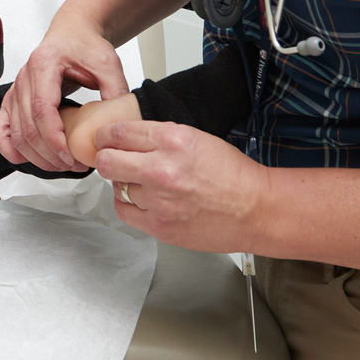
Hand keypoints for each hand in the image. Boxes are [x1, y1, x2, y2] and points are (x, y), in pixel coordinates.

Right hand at [0, 12, 129, 170]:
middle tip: (74, 166)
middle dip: (49, 154)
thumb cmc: (84, 45)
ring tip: (61, 165)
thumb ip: (115, 90)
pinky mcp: (11, 102)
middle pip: (27, 127)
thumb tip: (118, 123)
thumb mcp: (107, 63)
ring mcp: (14, 91)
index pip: (41, 109)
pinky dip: (9, 149)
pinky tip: (27, 158)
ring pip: (15, 134)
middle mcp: (23, 78)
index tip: (71, 156)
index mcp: (43, 64)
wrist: (71, 34)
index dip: (54, 138)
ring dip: (36, 157)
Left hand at [92, 120, 270, 251]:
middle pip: (106, 161)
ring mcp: (159, 201)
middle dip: (106, 158)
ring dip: (123, 182)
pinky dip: (128, 204)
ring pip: (115, 187)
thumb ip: (159, 137)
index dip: (106, 136)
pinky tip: (142, 199)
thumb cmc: (231, 175)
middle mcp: (162, 170)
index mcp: (173, 141)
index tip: (105, 139)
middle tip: (113, 159)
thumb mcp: (196, 138)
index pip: (118, 133)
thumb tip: (126, 138)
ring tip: (142, 182)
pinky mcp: (159, 226)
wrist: (255, 210)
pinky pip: (124, 211)